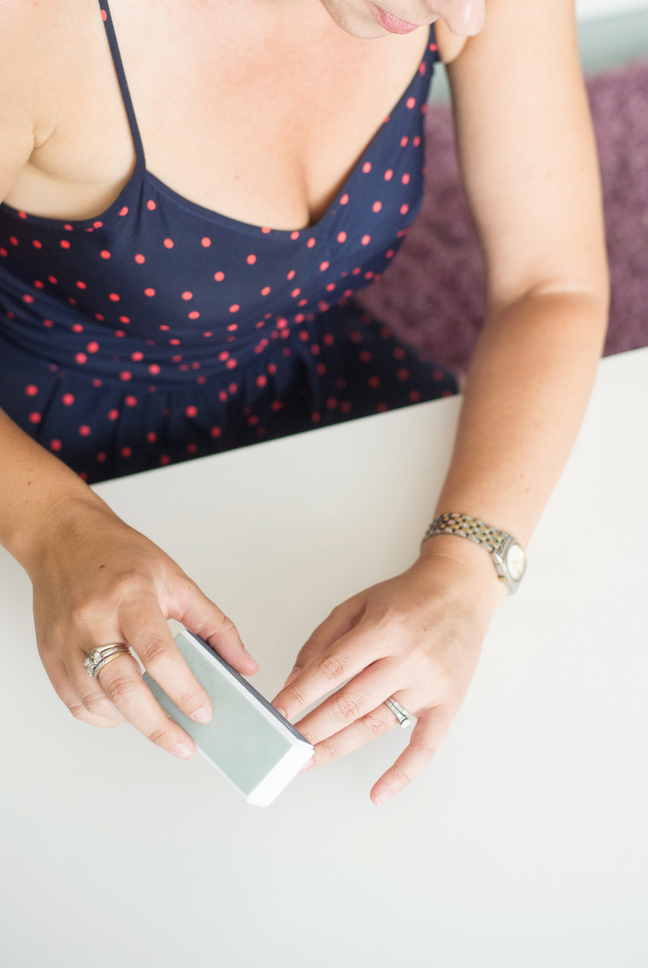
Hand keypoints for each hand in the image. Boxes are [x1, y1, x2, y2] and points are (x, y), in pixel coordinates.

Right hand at [26, 496, 257, 758]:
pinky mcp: (50, 655)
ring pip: (97, 701)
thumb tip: (244, 665)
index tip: (205, 713)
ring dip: (131, 722)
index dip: (184, 689)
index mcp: (131, 597)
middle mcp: (94, 620)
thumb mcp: (176, 580)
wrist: (64, 538)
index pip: (159, 653)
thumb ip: (213, 625)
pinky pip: (76, 701)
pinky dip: (104, 715)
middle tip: (184, 745)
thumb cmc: (120, 556)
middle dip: (158, 726)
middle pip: (123, 688)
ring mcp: (67, 641)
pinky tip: (126, 711)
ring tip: (159, 723)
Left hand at [271, 536, 506, 803]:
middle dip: (312, 728)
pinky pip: (425, 746)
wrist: (460, 590)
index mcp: (383, 629)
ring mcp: (429, 684)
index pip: (333, 669)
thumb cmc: (407, 597)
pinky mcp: (448, 703)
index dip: (301, 695)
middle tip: (285, 747)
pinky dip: (402, 773)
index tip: (277, 714)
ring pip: (376, 725)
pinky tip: (379, 792)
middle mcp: (407, 658)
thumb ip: (323, 639)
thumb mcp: (358, 604)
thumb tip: (295, 681)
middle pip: (351, 703)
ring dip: (338, 747)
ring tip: (308, 761)